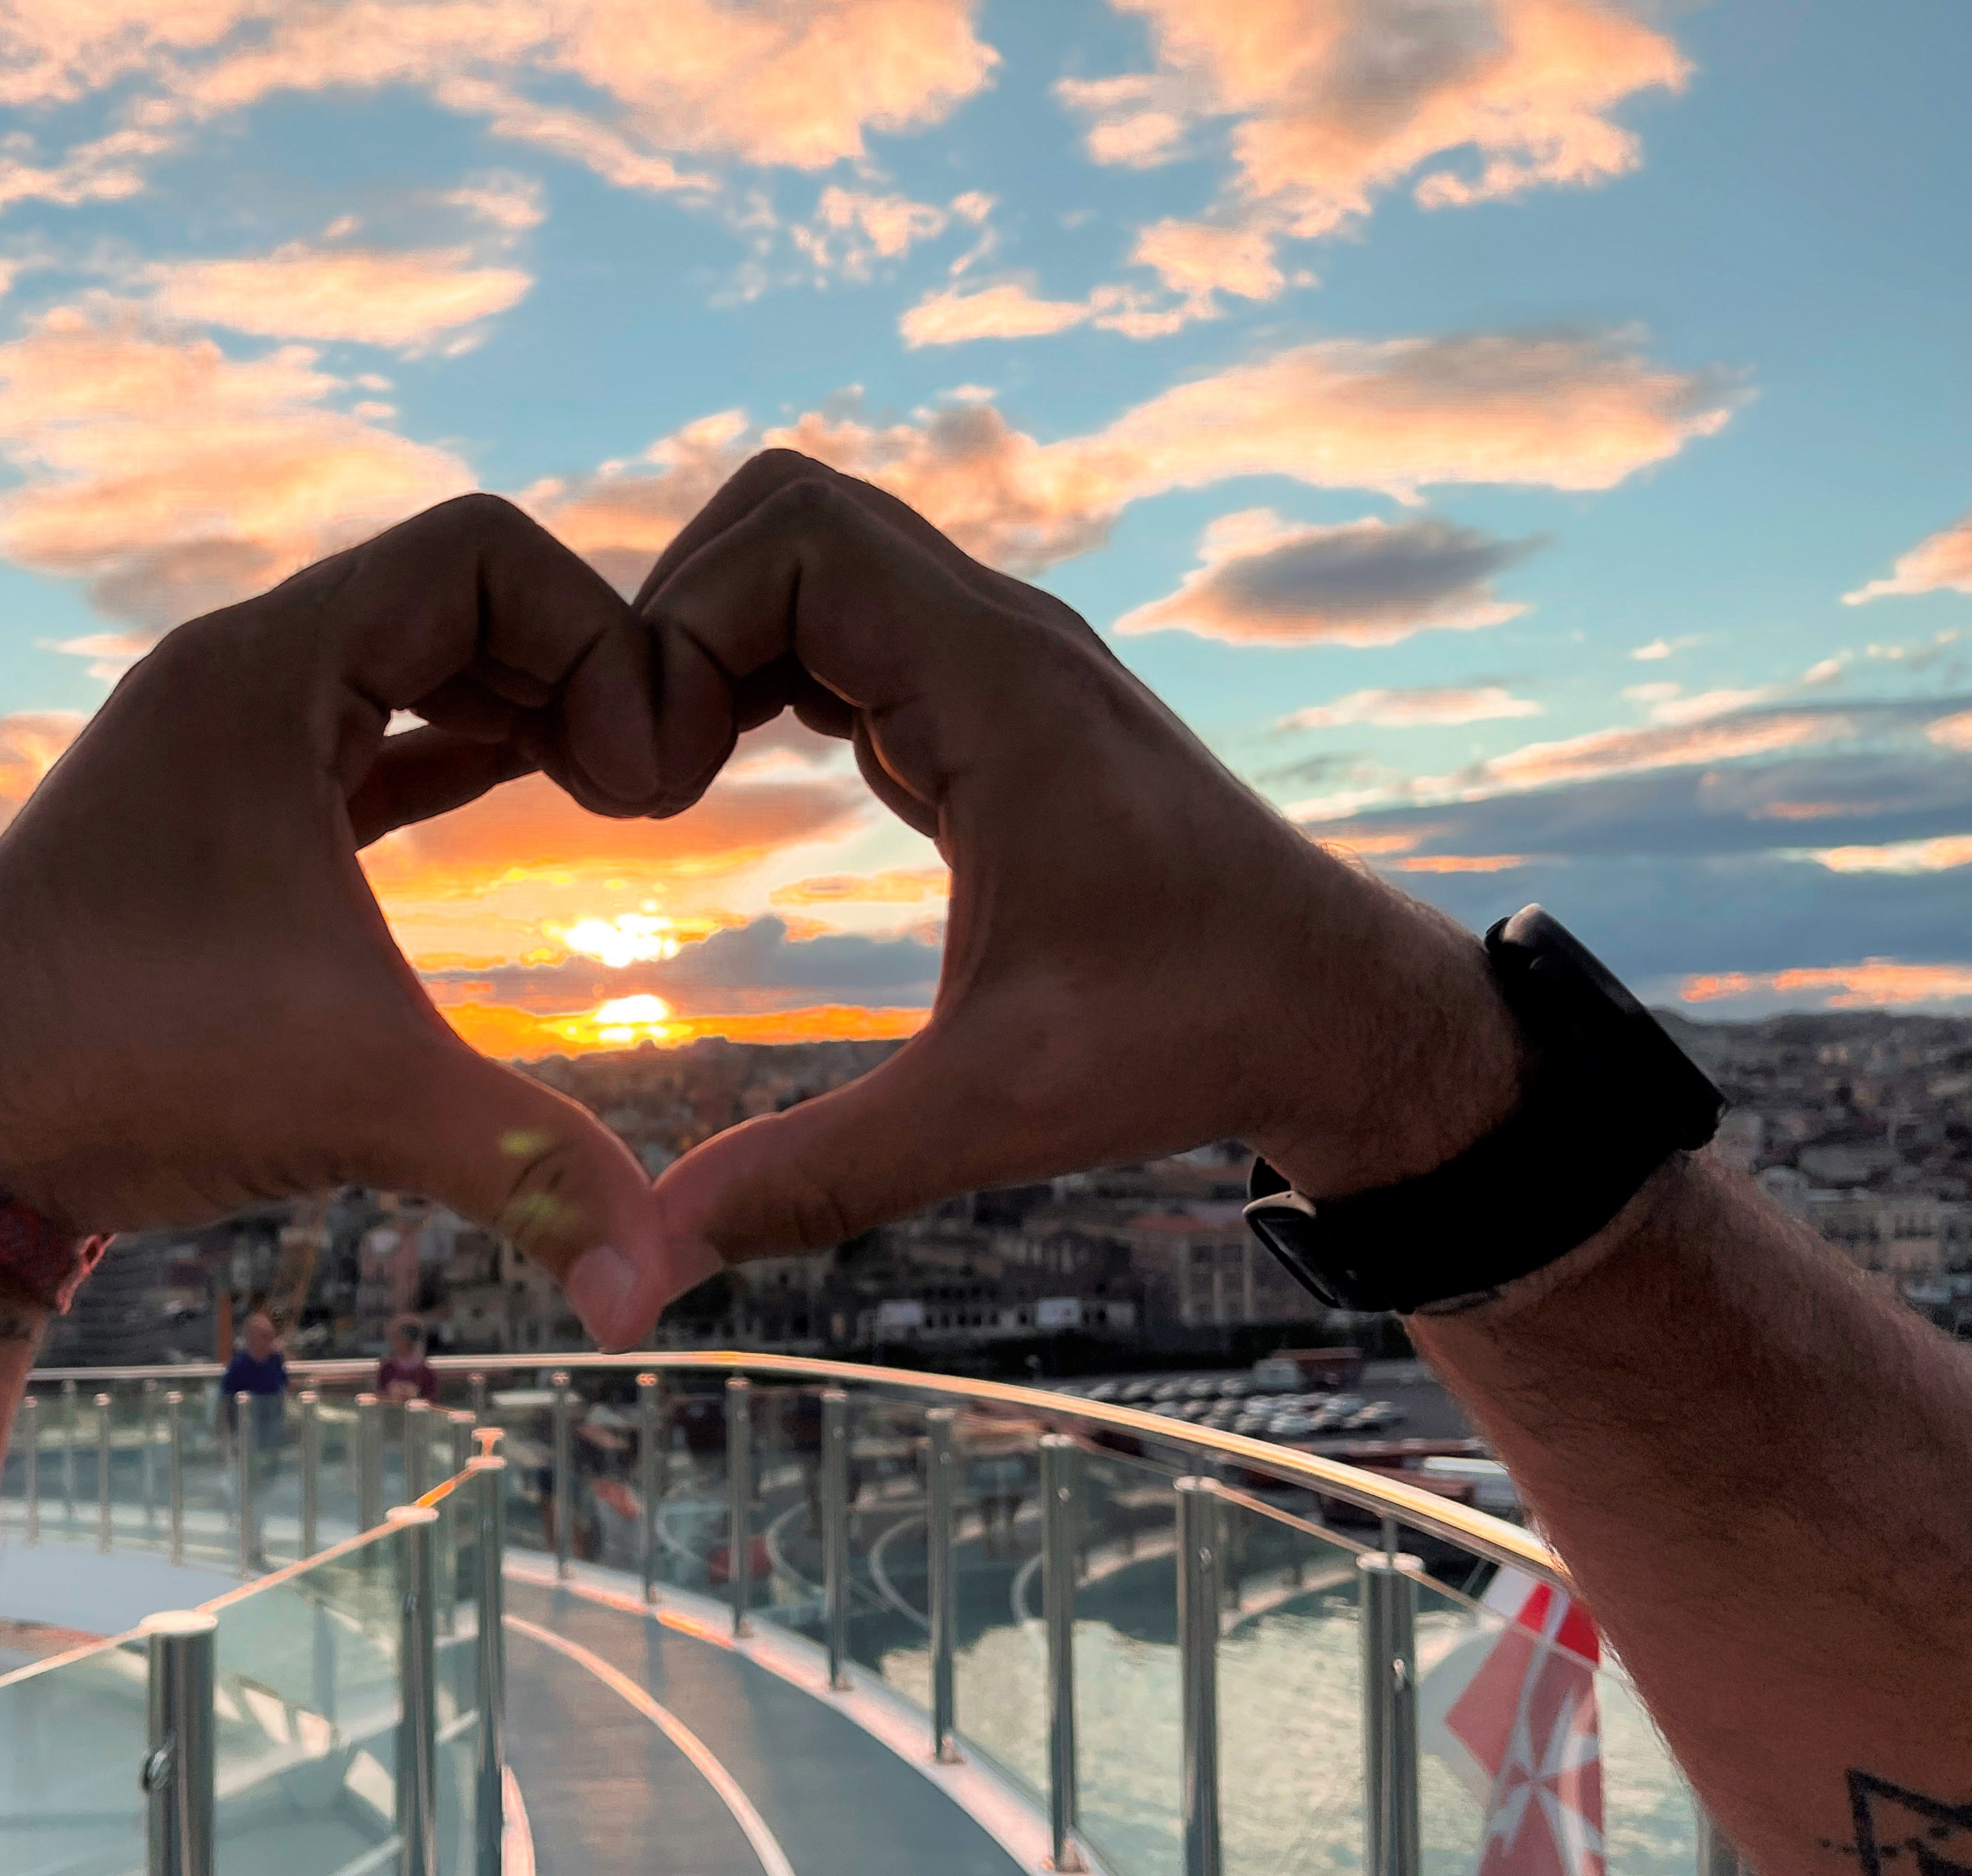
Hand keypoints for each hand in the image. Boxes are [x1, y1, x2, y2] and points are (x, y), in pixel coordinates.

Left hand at [0, 495, 702, 1347]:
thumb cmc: (124, 1075)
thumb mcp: (360, 1101)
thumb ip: (533, 1169)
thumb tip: (656, 1291)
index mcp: (260, 672)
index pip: (481, 552)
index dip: (596, 639)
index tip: (640, 783)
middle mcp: (232, 675)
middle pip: (456, 593)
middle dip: (574, 671)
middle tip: (647, 793)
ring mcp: (215, 739)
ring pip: (406, 661)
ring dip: (517, 708)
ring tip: (613, 794)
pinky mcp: (212, 811)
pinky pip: (363, 733)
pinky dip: (450, 751)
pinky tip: (523, 795)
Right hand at [636, 451, 1525, 1273]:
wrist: (1334, 1007)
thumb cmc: (1190, 1036)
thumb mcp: (996, 1111)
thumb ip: (821, 1173)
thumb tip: (653, 1260)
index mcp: (1000, 689)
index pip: (798, 538)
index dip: (687, 627)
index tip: (657, 782)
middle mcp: (1001, 641)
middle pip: (789, 511)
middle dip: (682, 612)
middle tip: (645, 765)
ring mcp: (999, 663)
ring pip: (818, 556)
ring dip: (723, 638)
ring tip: (672, 775)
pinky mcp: (993, 705)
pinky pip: (850, 627)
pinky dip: (769, 673)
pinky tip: (737, 778)